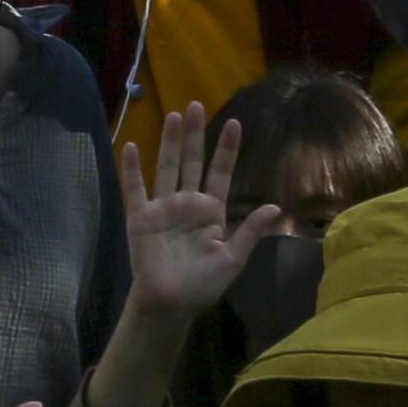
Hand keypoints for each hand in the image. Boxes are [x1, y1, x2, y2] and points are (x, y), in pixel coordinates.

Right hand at [119, 102, 290, 321]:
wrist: (171, 301)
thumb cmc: (203, 283)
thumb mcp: (234, 258)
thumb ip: (249, 230)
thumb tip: (275, 206)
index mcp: (211, 212)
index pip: (220, 173)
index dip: (226, 150)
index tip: (234, 123)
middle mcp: (187, 203)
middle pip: (192, 162)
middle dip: (196, 135)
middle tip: (198, 105)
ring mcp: (162, 207)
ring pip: (167, 167)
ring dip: (170, 142)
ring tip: (175, 116)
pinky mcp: (140, 216)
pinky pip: (135, 188)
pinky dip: (132, 168)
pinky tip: (132, 145)